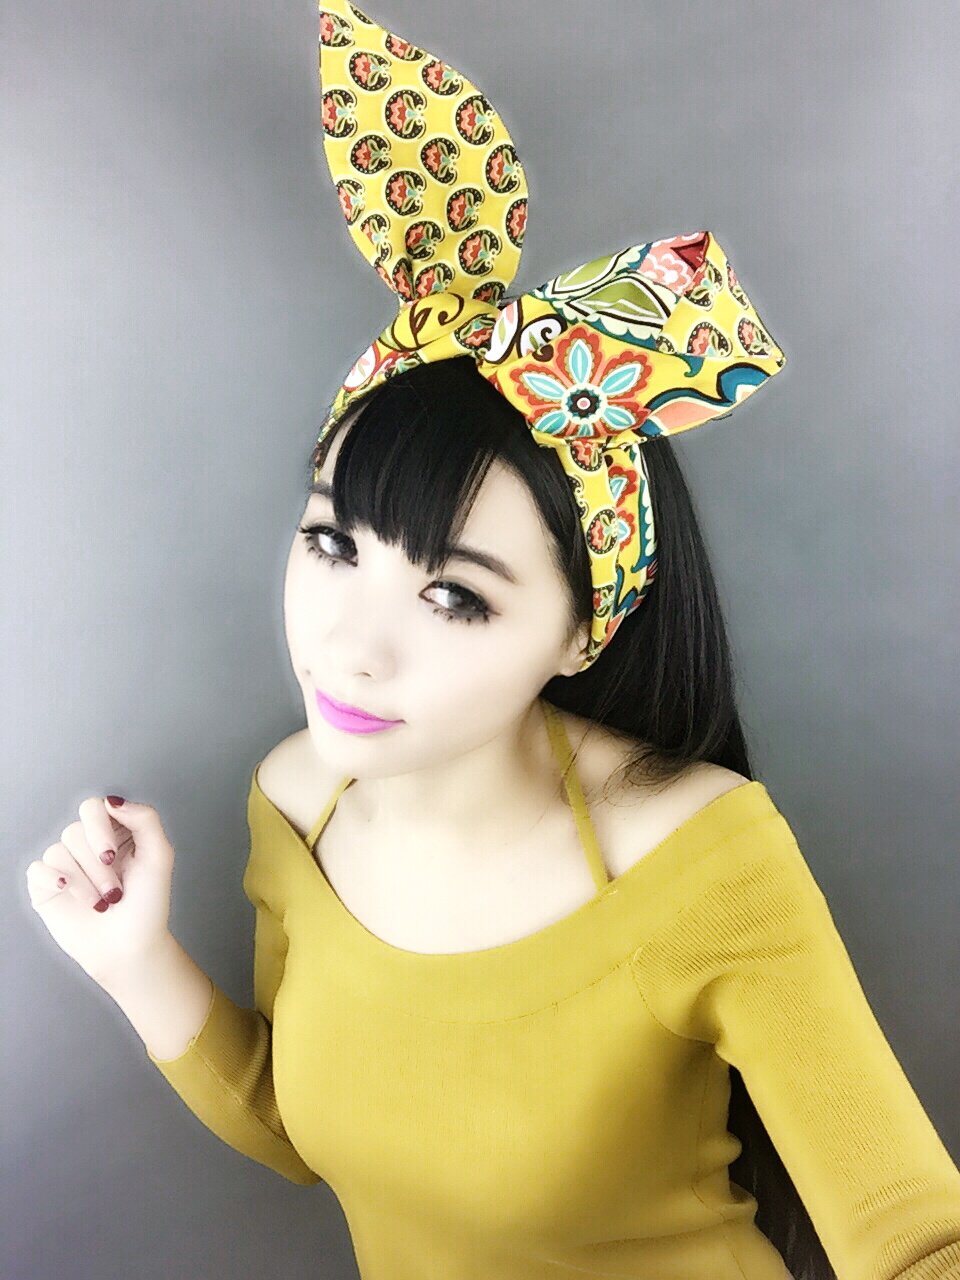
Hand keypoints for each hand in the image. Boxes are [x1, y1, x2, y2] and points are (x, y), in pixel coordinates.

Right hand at [25, 795, 175, 986]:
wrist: (129, 947)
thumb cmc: (147, 905)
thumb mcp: (159, 856)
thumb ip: (144, 819)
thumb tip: (113, 801)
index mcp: (114, 832)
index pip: (93, 807)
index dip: (99, 828)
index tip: (112, 854)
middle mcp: (88, 845)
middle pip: (74, 830)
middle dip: (96, 865)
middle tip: (114, 890)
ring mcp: (66, 865)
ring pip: (57, 851)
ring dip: (83, 881)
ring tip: (102, 902)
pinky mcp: (47, 886)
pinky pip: (37, 869)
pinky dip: (53, 880)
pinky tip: (67, 891)